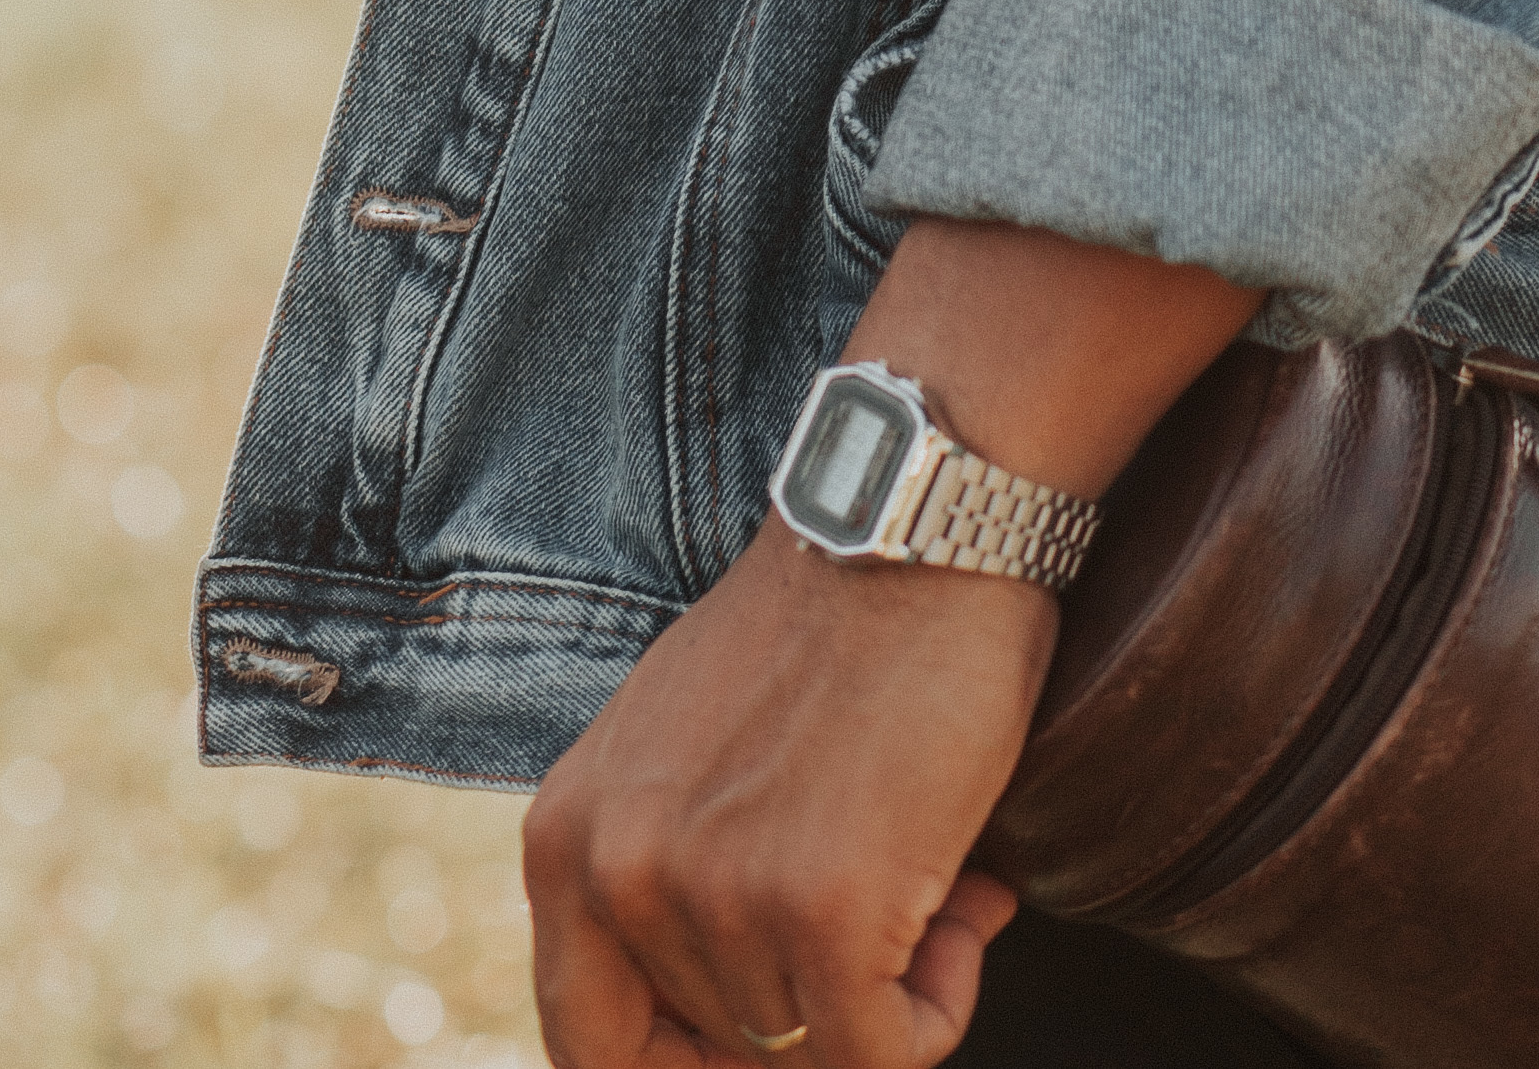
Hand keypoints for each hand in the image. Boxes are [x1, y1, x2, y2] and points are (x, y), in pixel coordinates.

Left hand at [524, 221, 1257, 1065]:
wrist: (915, 524)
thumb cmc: (825, 630)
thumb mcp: (682, 753)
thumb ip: (668, 873)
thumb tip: (740, 1033)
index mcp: (566, 837)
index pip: (591, 1046)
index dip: (690, 1066)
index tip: (778, 1032)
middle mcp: (617, 874)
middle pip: (722, 1050)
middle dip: (820, 1007)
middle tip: (894, 927)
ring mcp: (714, 895)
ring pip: (811, 1047)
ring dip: (896, 983)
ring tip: (943, 868)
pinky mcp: (820, 908)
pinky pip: (884, 1050)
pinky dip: (940, 1006)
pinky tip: (971, 902)